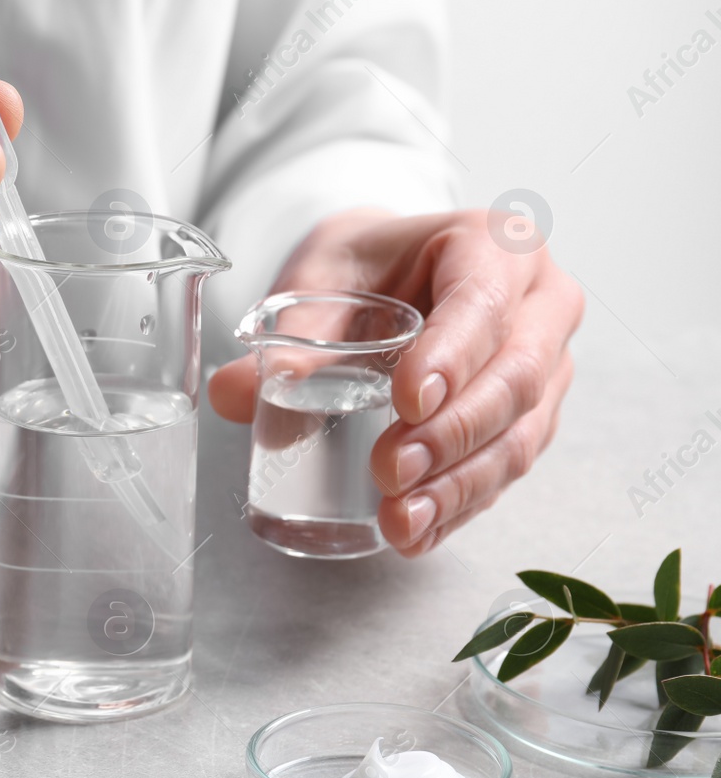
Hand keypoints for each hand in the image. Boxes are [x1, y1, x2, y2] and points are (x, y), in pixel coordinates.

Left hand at [208, 208, 583, 555]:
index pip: (484, 301)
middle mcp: (540, 303)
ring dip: (459, 485)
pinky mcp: (532, 417)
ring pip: (520, 433)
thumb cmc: (366, 266)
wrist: (393, 274)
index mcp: (495, 244)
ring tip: (399, 520)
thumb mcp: (320, 277)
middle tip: (389, 471)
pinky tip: (417, 532)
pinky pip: (508, 467)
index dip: (451, 356)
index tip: (407, 402)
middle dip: (451, 434)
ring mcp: (546, 365)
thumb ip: (288, 332)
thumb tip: (232, 393)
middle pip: (516, 376)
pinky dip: (460, 505)